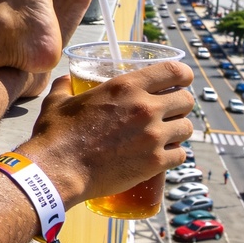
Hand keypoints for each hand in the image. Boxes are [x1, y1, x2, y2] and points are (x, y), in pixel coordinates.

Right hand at [23, 62, 193, 205]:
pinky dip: (174, 155)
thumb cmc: (56, 134)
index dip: (183, 75)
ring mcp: (153, 136)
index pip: (174, 72)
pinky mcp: (155, 163)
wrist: (58, 170)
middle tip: (169, 112)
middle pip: (186, 100)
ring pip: (187, 128)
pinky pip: (181, 155)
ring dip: (178, 131)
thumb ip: (65, 86)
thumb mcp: (57, 102)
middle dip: (180, 105)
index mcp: (126, 87)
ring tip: (166, 136)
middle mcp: (145, 108)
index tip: (182, 81)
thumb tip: (66, 80)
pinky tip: (162, 156)